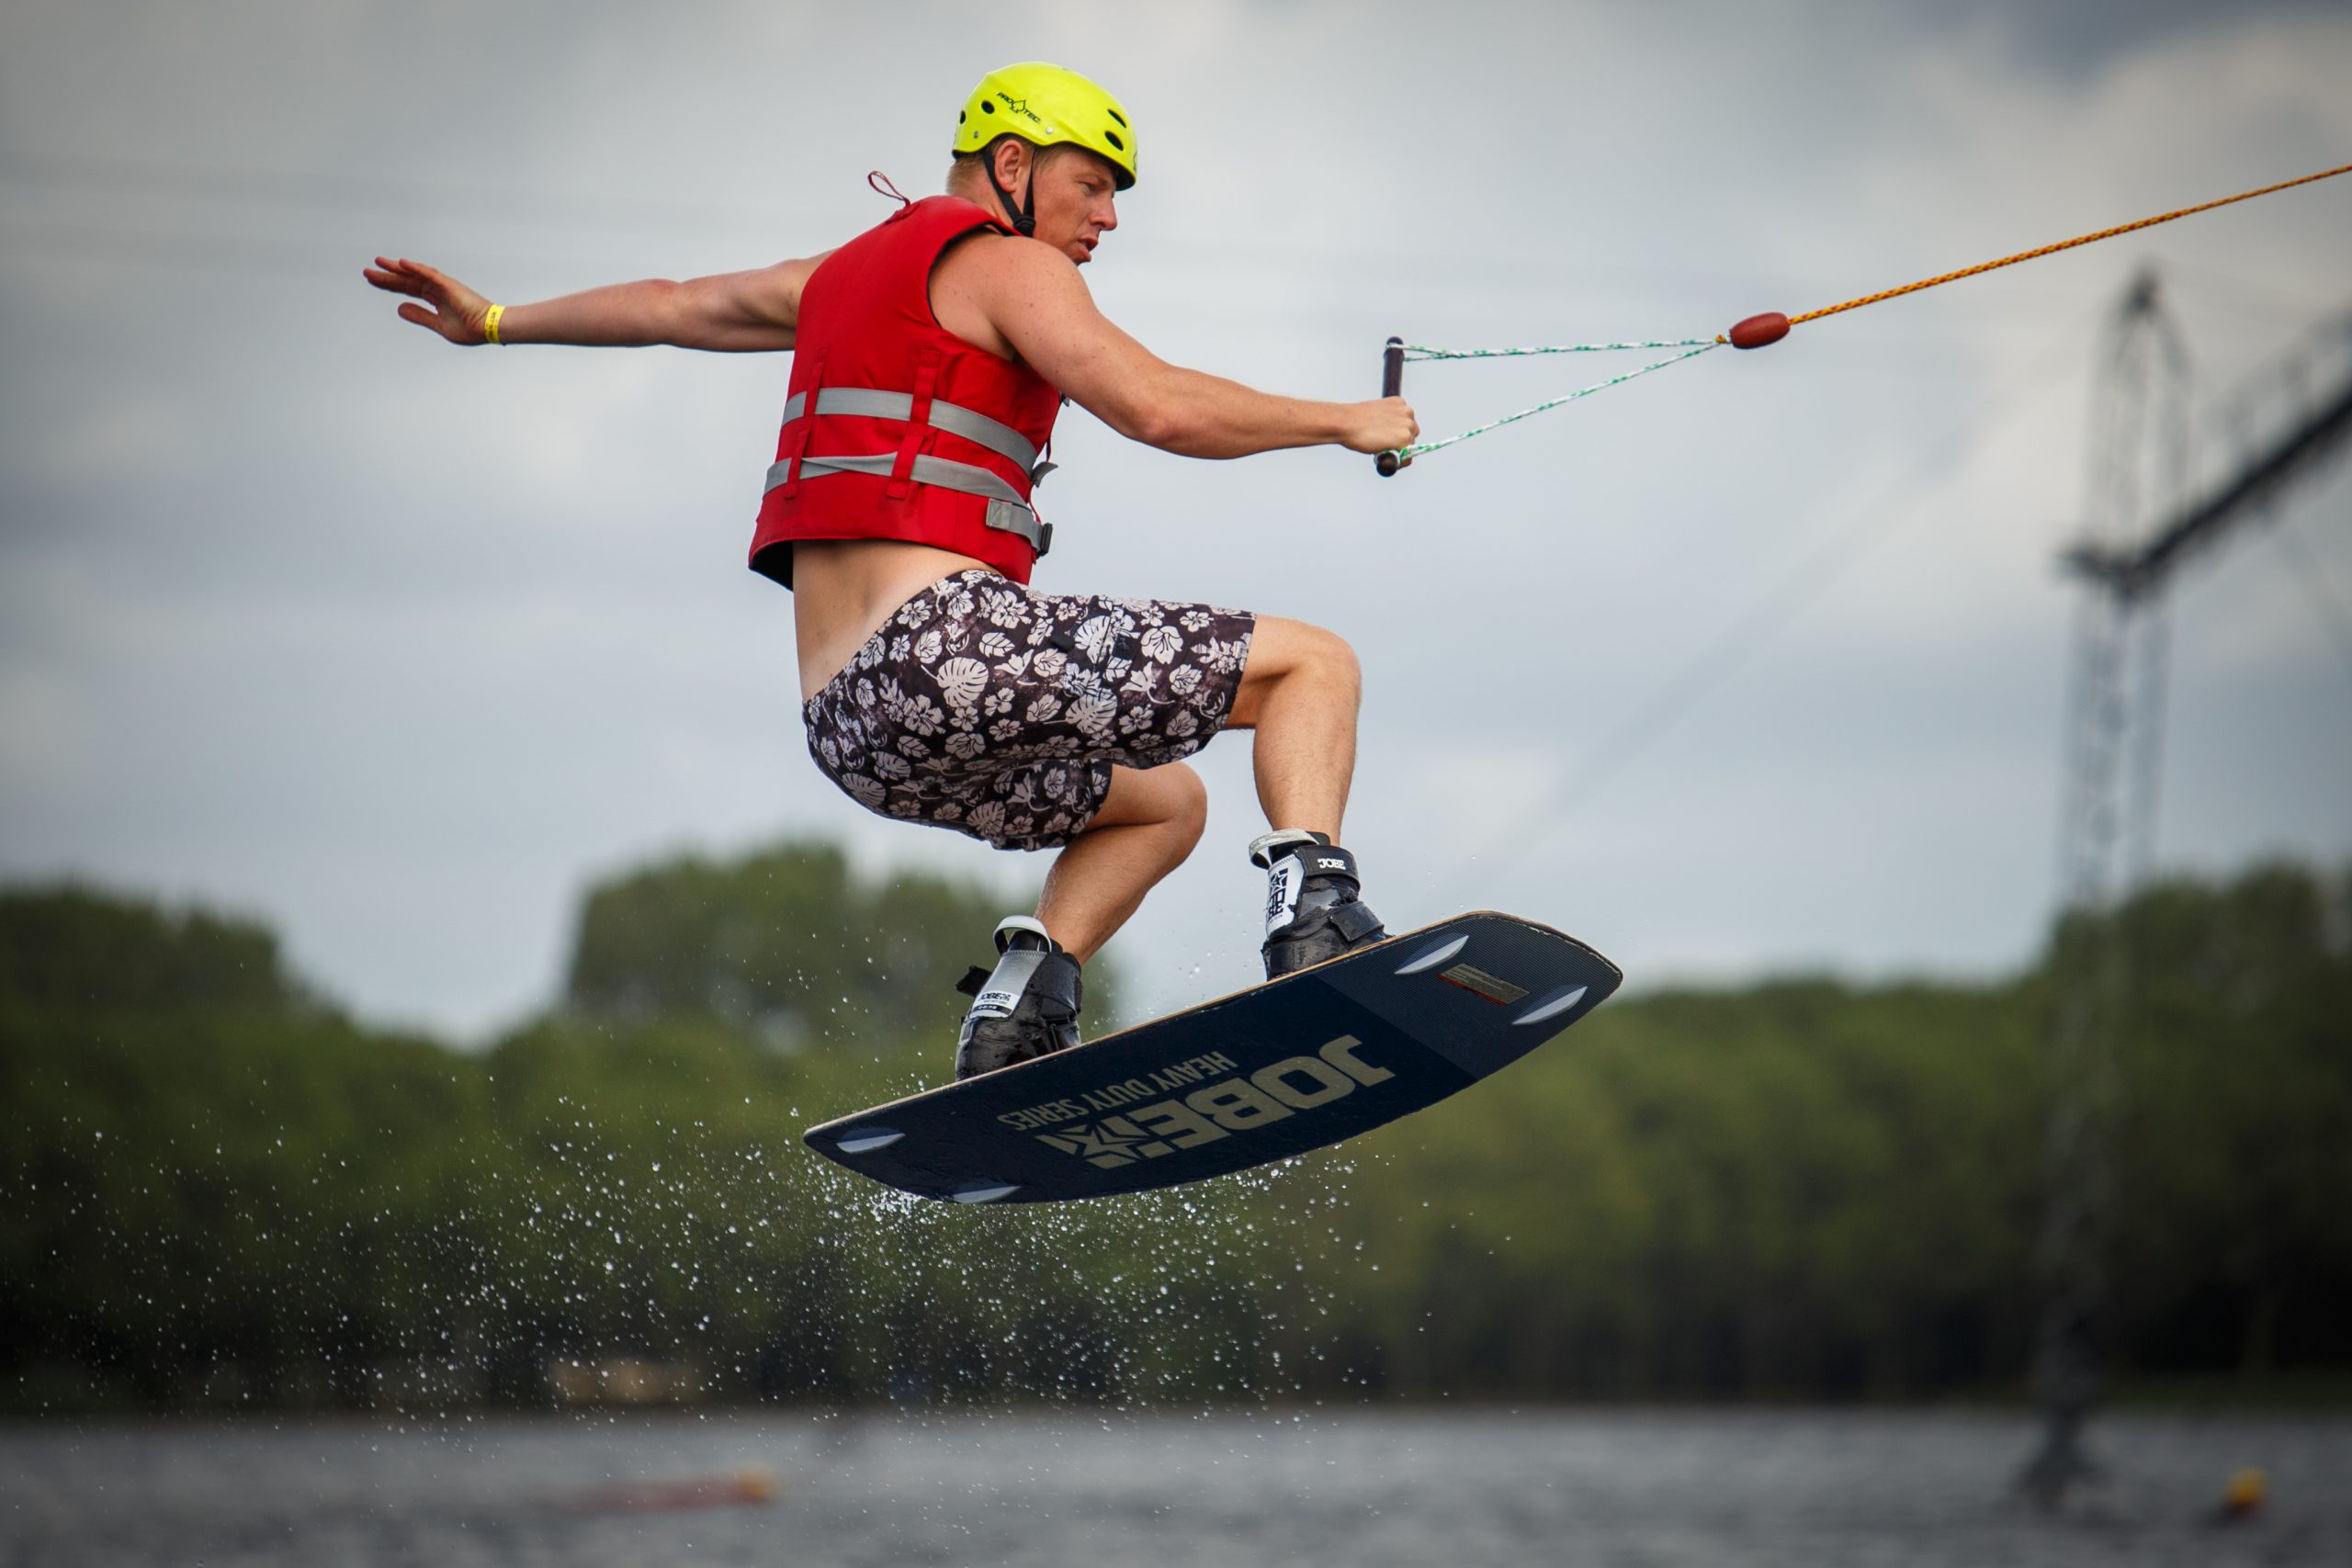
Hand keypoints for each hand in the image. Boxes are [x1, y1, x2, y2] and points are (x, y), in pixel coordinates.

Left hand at [363, 256, 495, 344]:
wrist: (490, 329)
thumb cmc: (471, 329)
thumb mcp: (439, 325)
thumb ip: (420, 316)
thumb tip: (399, 308)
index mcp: (435, 299)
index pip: (407, 289)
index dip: (390, 285)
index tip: (373, 281)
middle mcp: (437, 289)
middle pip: (406, 280)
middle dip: (386, 276)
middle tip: (367, 271)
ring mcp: (443, 286)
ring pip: (414, 275)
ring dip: (396, 269)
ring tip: (378, 263)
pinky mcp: (450, 285)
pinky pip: (430, 275)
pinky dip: (416, 268)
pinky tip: (401, 263)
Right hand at [1341, 396, 1417, 455]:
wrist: (1346, 422)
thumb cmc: (1354, 420)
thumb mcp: (1375, 415)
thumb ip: (1386, 422)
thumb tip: (1388, 435)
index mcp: (1400, 403)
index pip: (1407, 424)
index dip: (1397, 434)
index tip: (1387, 440)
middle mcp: (1407, 412)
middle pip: (1412, 435)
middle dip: (1400, 444)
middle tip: (1382, 447)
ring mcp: (1408, 425)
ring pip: (1410, 447)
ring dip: (1397, 452)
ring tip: (1379, 449)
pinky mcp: (1405, 439)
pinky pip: (1407, 459)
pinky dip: (1397, 462)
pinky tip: (1382, 455)